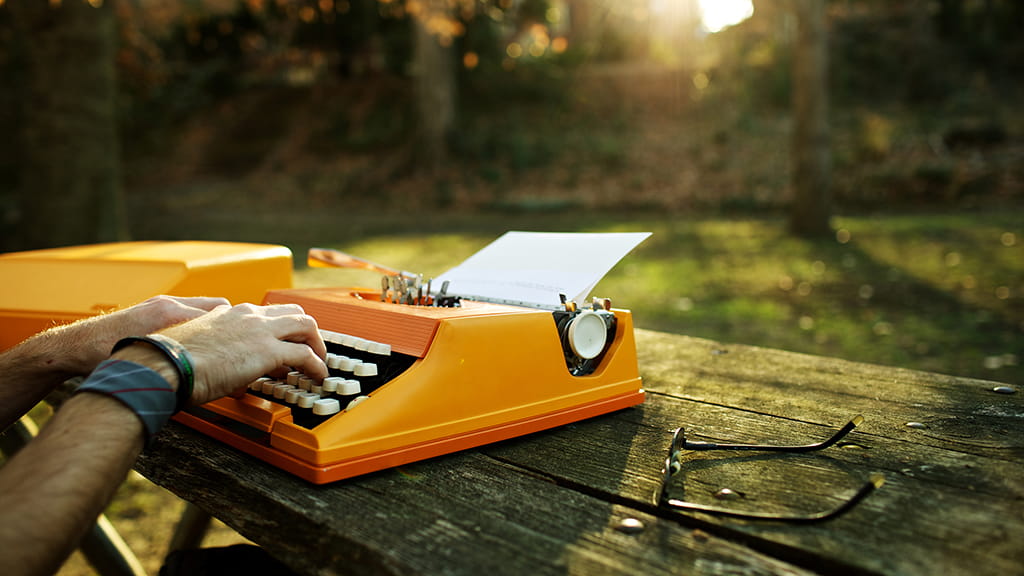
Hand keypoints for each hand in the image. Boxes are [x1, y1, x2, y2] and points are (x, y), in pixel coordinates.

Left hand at [59, 296, 228, 374]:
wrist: (74, 348)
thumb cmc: (102, 355)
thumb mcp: (145, 360)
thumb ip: (178, 359)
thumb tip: (211, 369)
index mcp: (167, 313)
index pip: (218, 312)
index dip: (235, 329)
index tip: (247, 344)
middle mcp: (168, 305)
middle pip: (217, 307)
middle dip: (233, 324)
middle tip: (242, 344)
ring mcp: (162, 306)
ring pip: (205, 309)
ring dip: (216, 325)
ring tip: (224, 345)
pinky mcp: (155, 311)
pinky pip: (190, 313)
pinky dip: (200, 325)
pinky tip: (198, 343)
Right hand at [158, 303, 327, 404]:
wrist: (166, 364)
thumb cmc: (172, 361)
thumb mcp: (197, 346)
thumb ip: (215, 349)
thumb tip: (228, 371)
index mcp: (228, 313)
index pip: (263, 314)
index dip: (277, 331)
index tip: (280, 346)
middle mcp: (247, 315)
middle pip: (291, 312)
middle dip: (304, 331)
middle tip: (309, 350)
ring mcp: (260, 330)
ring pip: (305, 325)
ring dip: (316, 344)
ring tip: (318, 363)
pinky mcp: (268, 350)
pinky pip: (305, 355)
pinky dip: (317, 365)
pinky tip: (317, 376)